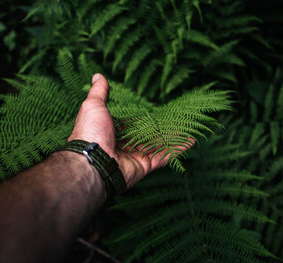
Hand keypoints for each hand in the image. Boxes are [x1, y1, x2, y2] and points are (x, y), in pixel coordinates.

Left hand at [68, 74, 191, 187]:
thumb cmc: (91, 132)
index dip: (143, 117)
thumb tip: (98, 76)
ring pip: (158, 145)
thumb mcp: (93, 105)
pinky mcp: (145, 166)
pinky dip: (178, 149)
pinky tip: (190, 140)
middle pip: (147, 134)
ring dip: (173, 136)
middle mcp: (124, 145)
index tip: (155, 110)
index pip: (131, 123)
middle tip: (176, 117)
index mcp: (112, 132)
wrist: (93, 161)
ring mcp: (135, 156)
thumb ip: (99, 93)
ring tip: (188, 126)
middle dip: (162, 127)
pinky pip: (164, 156)